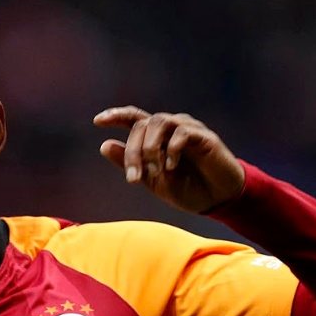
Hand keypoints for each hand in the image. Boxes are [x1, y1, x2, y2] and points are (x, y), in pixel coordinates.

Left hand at [93, 106, 245, 213]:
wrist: (218, 200)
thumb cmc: (187, 188)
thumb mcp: (152, 180)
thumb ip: (130, 163)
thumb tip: (104, 145)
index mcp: (156, 137)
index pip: (133, 117)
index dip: (115, 115)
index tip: (97, 121)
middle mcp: (171, 127)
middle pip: (142, 124)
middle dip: (133, 151)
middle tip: (133, 179)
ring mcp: (188, 129)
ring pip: (159, 122)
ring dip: (150, 147)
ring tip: (154, 171)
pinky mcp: (204, 137)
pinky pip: (182, 132)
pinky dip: (172, 148)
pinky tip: (171, 167)